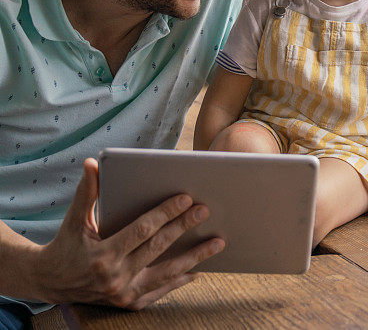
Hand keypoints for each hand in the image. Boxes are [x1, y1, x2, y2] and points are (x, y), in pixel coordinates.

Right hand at [30, 159, 224, 309]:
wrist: (50, 282)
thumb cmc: (66, 244)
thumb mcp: (74, 219)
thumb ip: (87, 192)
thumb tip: (92, 163)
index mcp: (103, 254)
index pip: (142, 230)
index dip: (165, 214)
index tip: (186, 199)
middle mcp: (114, 277)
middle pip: (158, 248)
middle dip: (184, 227)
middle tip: (205, 211)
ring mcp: (123, 293)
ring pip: (166, 273)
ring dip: (194, 257)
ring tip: (218, 243)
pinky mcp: (128, 303)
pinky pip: (160, 291)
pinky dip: (179, 281)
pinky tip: (198, 269)